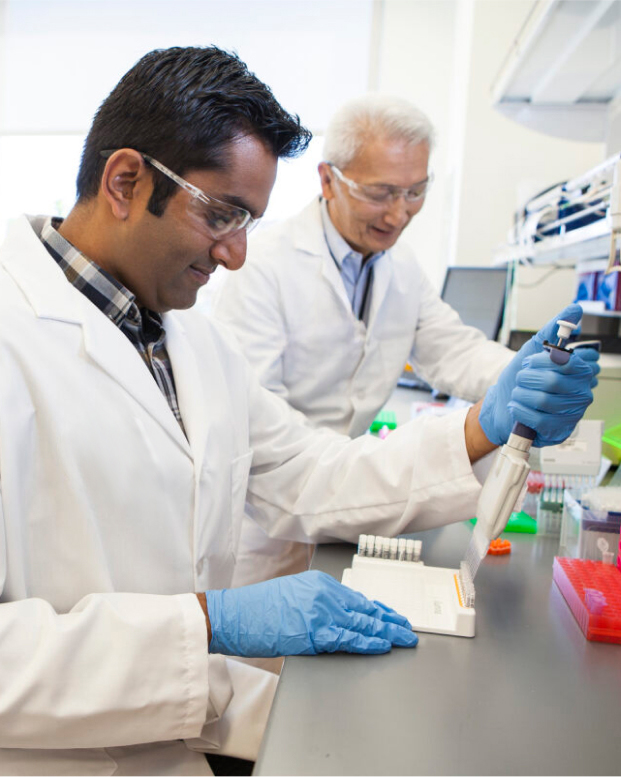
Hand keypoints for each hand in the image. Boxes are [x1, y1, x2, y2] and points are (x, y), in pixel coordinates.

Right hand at [205, 570, 417, 656]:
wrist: (235, 615)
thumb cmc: (258, 608)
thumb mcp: (293, 594)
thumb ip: (318, 602)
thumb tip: (340, 616)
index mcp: (320, 583)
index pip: (357, 597)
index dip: (379, 609)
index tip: (393, 615)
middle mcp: (324, 594)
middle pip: (365, 609)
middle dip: (389, 620)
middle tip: (407, 628)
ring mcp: (320, 612)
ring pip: (362, 623)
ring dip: (386, 632)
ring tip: (403, 638)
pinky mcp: (314, 632)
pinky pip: (348, 638)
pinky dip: (368, 642)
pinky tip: (382, 645)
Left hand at [479, 304, 598, 445]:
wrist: (501, 405)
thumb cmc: (520, 378)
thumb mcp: (534, 349)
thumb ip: (554, 330)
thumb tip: (575, 309)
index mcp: (580, 372)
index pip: (568, 362)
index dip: (543, 361)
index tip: (529, 362)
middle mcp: (582, 394)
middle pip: (552, 382)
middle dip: (527, 378)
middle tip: (520, 379)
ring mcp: (572, 415)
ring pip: (543, 400)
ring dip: (521, 394)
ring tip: (518, 394)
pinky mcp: (558, 432)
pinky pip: (539, 420)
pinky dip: (520, 410)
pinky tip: (517, 407)